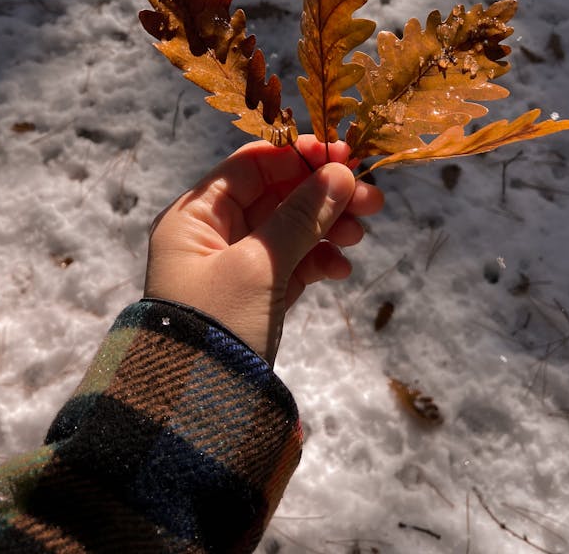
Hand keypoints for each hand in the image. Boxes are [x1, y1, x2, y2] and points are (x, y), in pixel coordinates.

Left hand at [144, 136, 383, 363]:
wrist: (198, 410)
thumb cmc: (217, 323)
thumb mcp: (259, 265)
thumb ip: (300, 217)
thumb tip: (339, 173)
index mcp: (196, 215)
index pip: (252, 166)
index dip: (299, 157)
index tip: (344, 158)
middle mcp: (213, 233)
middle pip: (277, 194)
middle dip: (323, 195)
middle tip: (372, 200)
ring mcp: (235, 265)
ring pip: (290, 228)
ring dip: (328, 226)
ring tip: (360, 236)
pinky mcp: (256, 294)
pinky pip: (293, 263)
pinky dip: (318, 260)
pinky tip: (341, 269)